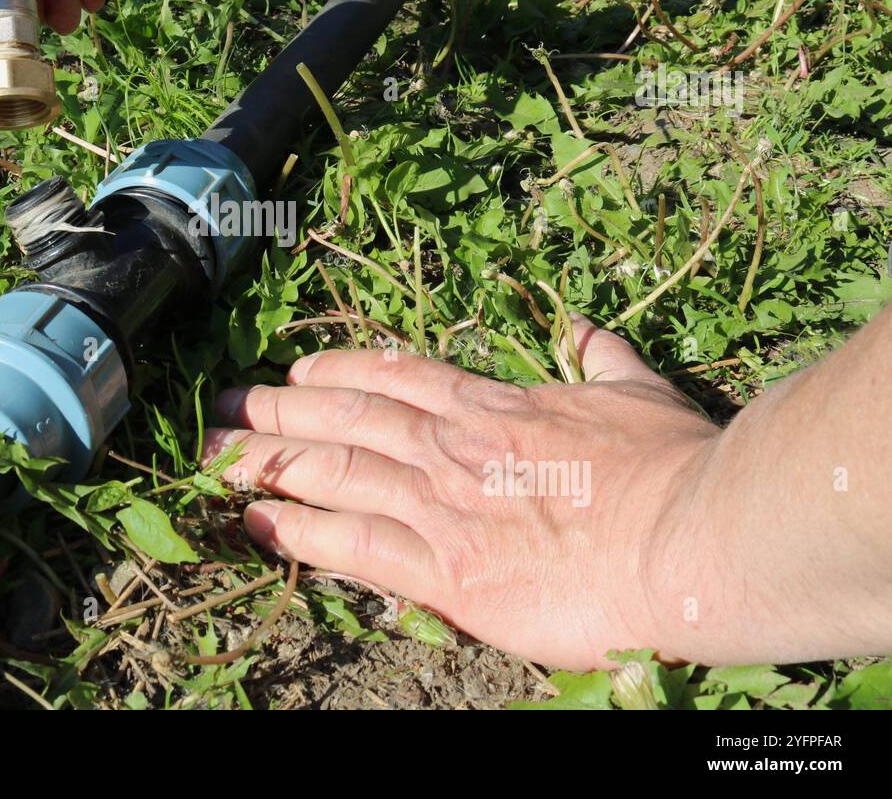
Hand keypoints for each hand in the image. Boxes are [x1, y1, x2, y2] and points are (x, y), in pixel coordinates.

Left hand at [203, 317, 719, 669]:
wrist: (690, 539)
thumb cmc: (672, 466)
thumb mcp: (638, 391)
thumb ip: (601, 357)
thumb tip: (585, 327)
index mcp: (492, 405)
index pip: (394, 376)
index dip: (336, 372)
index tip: (296, 373)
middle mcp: (451, 448)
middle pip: (342, 420)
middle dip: (274, 412)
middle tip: (221, 408)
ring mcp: (442, 507)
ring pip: (332, 474)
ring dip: (264, 463)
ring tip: (210, 460)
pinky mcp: (446, 573)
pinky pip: (354, 547)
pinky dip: (300, 533)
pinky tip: (257, 524)